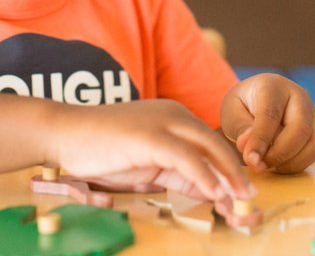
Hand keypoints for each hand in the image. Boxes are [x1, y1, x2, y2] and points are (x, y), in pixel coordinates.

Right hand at [47, 99, 253, 200]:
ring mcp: (161, 121)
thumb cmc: (102, 151)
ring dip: (228, 175)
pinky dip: (203, 176)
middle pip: (216, 143)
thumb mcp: (148, 164)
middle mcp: (174, 114)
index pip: (211, 144)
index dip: (230, 169)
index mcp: (175, 117)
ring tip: (241, 199)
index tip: (242, 195)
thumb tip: (208, 191)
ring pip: (207, 147)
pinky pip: (185, 157)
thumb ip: (178, 173)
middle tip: (251, 198)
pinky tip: (215, 194)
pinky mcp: (149, 135)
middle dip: (237, 172)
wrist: (63, 133)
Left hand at [220, 73, 314, 173]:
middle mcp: (298, 95)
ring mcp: (312, 112)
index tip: (251, 159)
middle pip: (300, 127)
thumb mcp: (231, 114)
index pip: (270, 114)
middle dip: (280, 153)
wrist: (255, 103)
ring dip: (292, 162)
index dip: (261, 139)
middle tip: (259, 166)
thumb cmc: (241, 107)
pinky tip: (279, 165)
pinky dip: (299, 164)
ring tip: (268, 166)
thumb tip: (251, 151)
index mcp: (272, 86)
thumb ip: (240, 130)